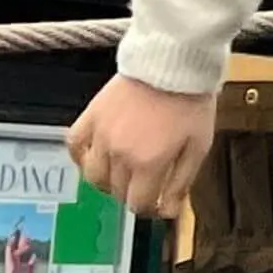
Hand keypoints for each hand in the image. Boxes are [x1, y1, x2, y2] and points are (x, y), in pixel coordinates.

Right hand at [67, 74, 217, 222]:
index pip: (138, 204)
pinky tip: (96, 156)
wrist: (173, 61)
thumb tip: (167, 211)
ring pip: (93, 176)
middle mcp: (119, 153)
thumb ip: (181, 183)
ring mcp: (101, 134)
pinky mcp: (91, 115)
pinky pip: (74, 145)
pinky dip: (81, 156)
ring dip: (108, 180)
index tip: (159, 201)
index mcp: (148, 163)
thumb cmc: (190, 101)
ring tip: (124, 171)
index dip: (151, 207)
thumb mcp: (198, 146)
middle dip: (134, 192)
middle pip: (117, 192)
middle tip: (147, 180)